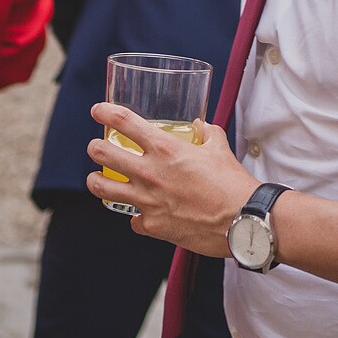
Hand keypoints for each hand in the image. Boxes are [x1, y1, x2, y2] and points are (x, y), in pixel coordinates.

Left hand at [86, 103, 257, 254]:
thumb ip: (207, 134)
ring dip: (97, 182)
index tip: (97, 111)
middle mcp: (150, 173)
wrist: (242, 220)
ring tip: (96, 180)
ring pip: (104, 189)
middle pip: (104, 154)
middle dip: (95, 148)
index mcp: (165, 149)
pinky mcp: (153, 226)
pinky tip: (139, 215)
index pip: (124, 122)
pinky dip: (135, 217)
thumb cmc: (232, 184)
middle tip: (96, 148)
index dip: (105, 112)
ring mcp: (147, 201)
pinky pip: (133, 220)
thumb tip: (200, 127)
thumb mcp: (220, 148)